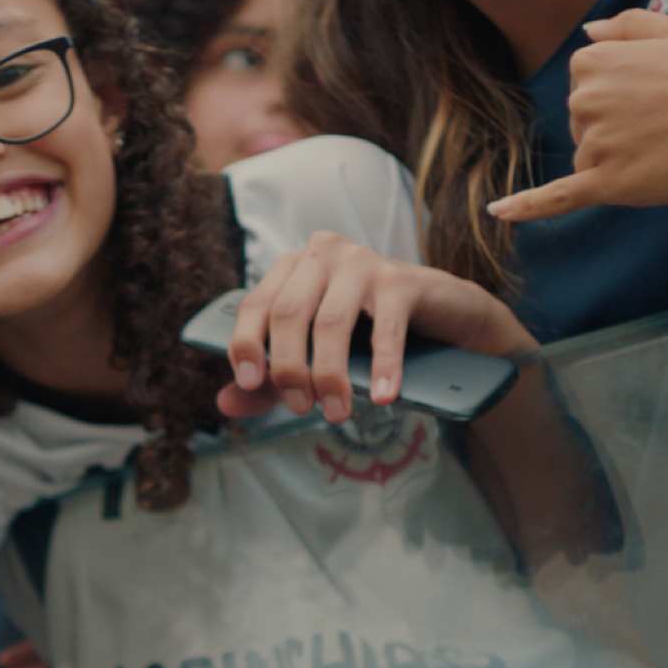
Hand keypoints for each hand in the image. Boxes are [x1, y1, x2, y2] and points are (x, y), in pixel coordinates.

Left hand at [221, 232, 537, 421]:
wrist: (442, 317)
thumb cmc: (367, 336)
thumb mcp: (313, 356)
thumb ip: (270, 380)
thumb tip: (225, 404)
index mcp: (292, 268)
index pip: (256, 304)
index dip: (246, 344)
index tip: (250, 384)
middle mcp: (322, 255)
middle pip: (289, 314)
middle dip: (289, 367)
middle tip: (302, 409)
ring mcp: (363, 262)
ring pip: (331, 322)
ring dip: (329, 374)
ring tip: (337, 412)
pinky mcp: (402, 280)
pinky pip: (386, 327)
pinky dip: (382, 366)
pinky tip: (383, 396)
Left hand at [489, 10, 667, 221]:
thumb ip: (625, 27)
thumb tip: (587, 33)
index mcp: (591, 63)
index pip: (584, 95)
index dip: (619, 103)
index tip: (654, 97)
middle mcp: (584, 100)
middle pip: (582, 131)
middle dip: (618, 133)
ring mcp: (594, 142)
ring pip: (590, 163)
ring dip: (621, 162)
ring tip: (667, 146)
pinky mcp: (608, 182)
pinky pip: (558, 197)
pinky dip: (527, 206)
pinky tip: (498, 212)